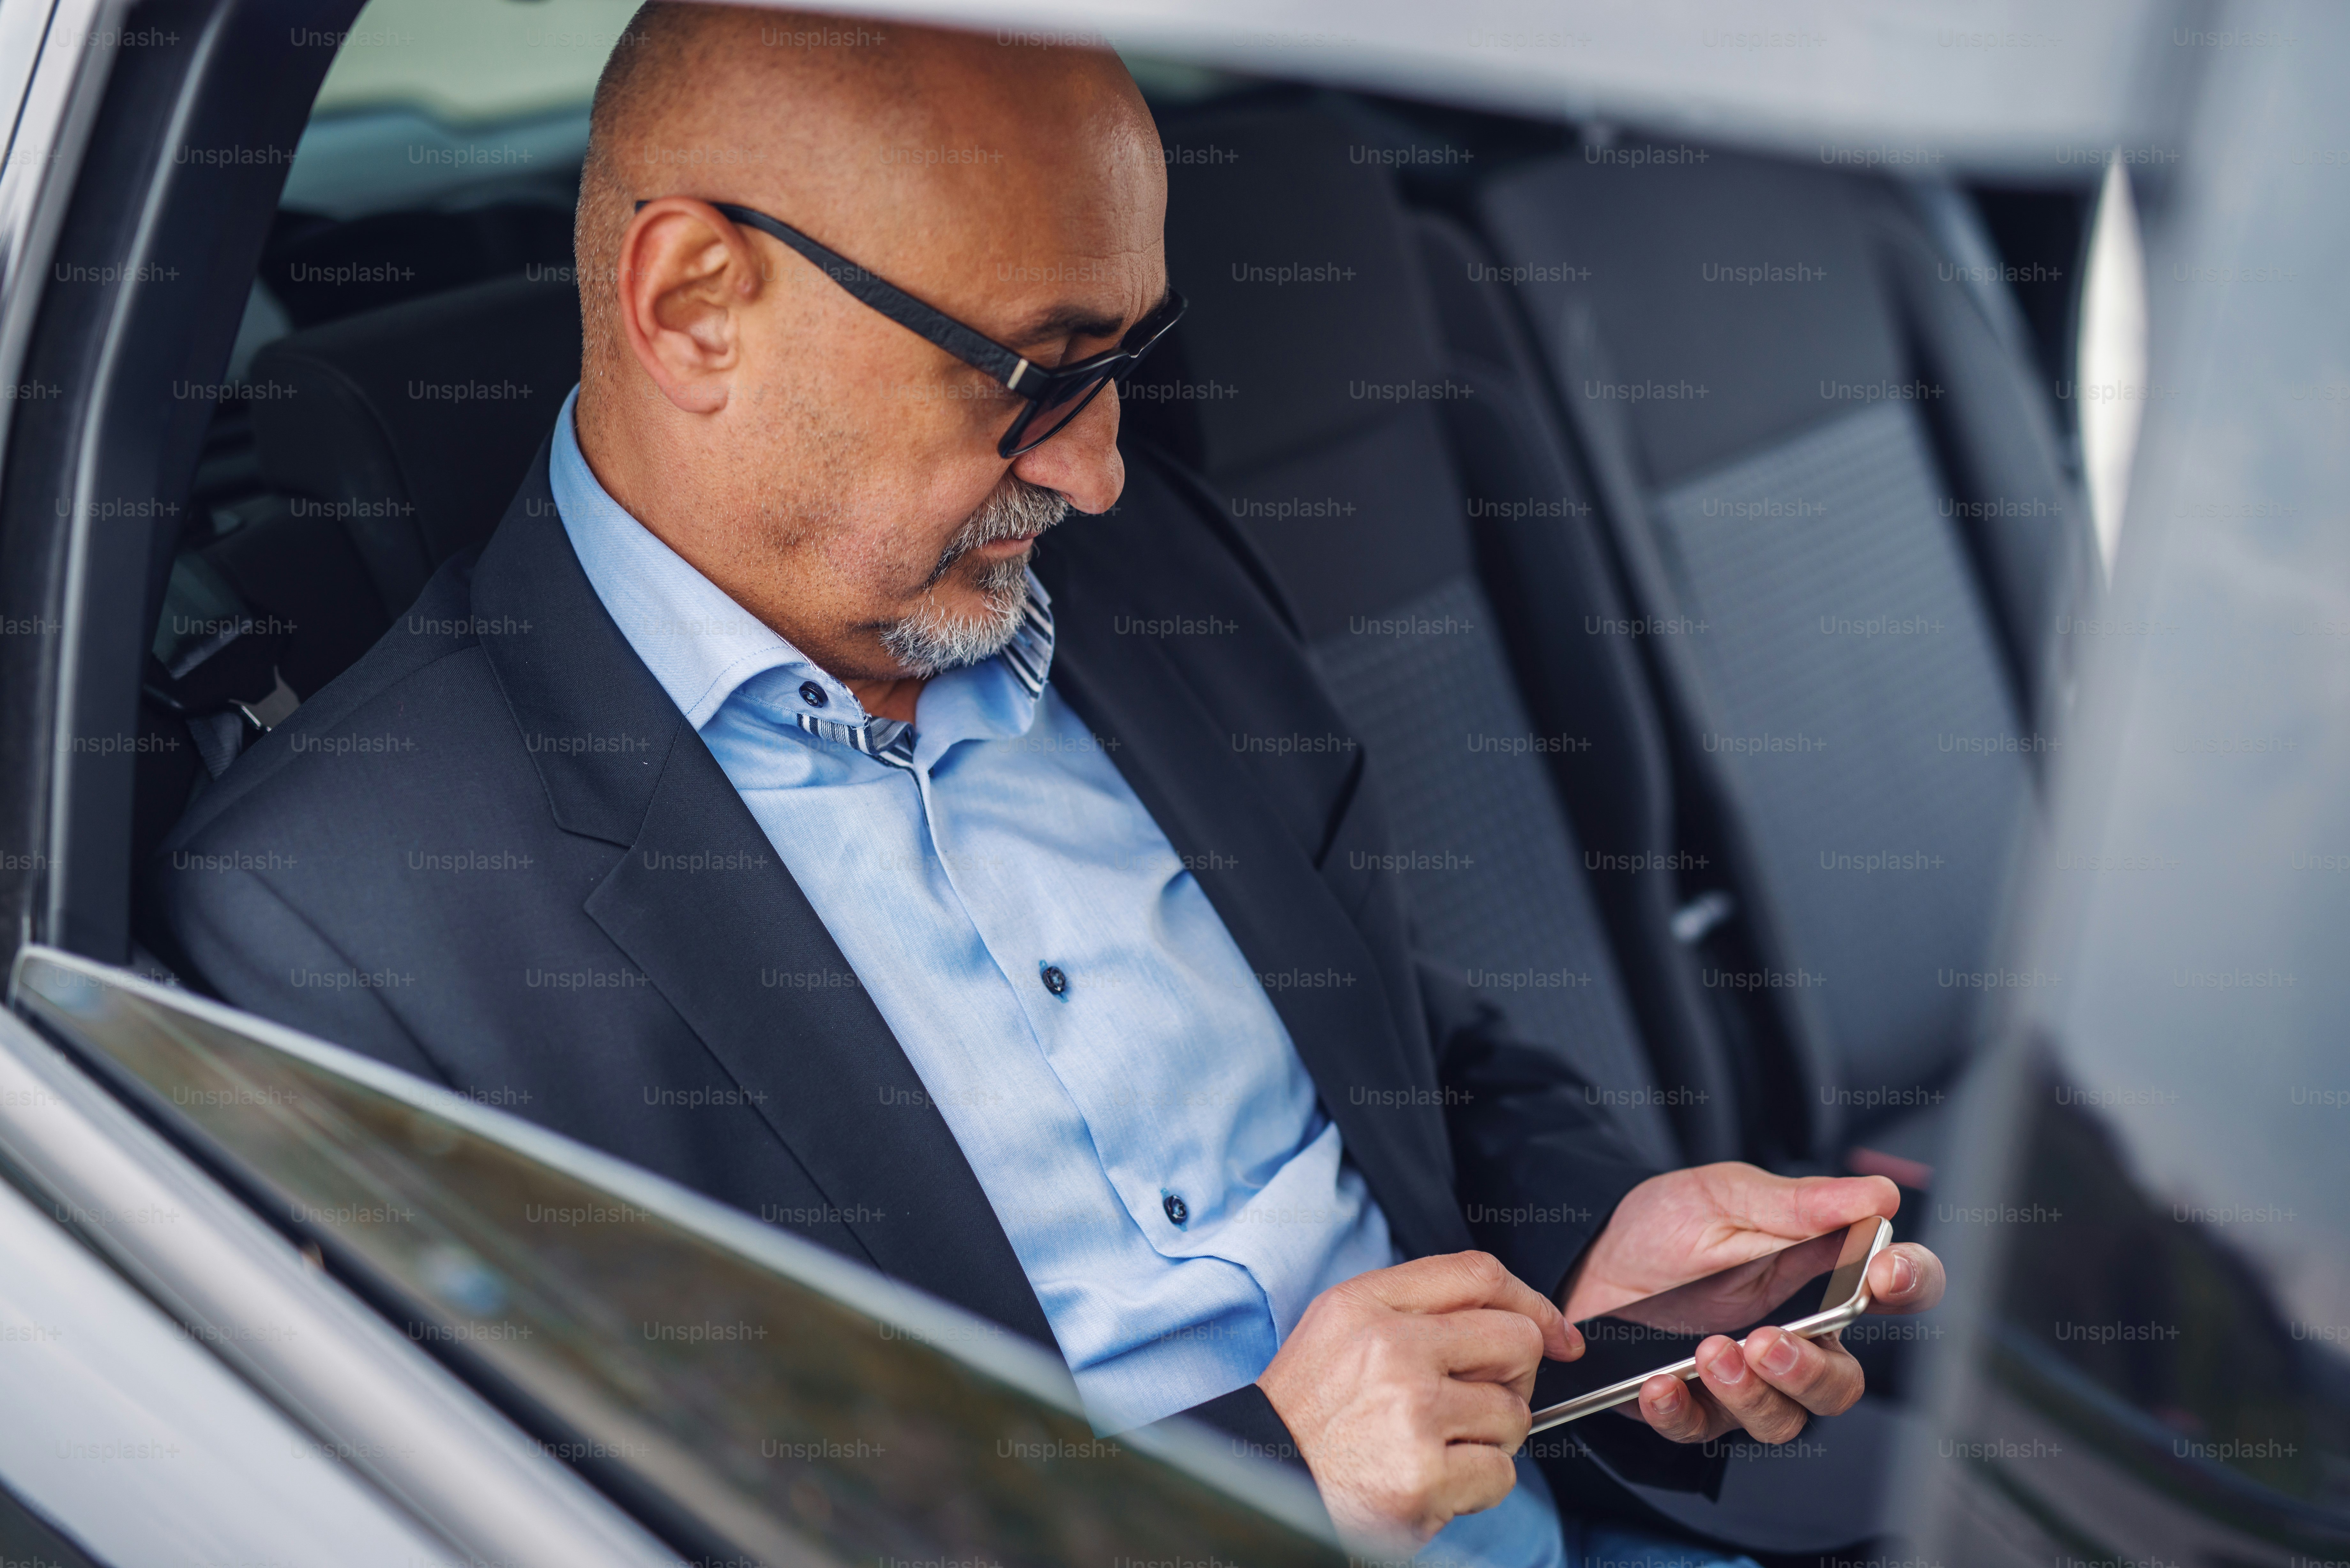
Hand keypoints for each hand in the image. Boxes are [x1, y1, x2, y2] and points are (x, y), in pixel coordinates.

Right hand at [1256, 1252, 1579, 1547]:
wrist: (1263, 1482)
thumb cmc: (1307, 1416)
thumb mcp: (1340, 1332)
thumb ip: (1413, 1311)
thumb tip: (1511, 1320)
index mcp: (1366, 1306)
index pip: (1478, 1274)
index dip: (1532, 1302)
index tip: (1556, 1333)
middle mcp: (1390, 1349)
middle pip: (1515, 1342)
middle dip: (1514, 1378)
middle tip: (1478, 1403)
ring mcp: (1410, 1412)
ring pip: (1514, 1414)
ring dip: (1489, 1439)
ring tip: (1438, 1447)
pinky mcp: (1424, 1475)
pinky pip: (1500, 1473)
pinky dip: (1477, 1486)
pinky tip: (1434, 1483)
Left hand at [1562, 1163, 1943, 1448]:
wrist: (1591, 1255)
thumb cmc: (1669, 1223)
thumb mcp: (1727, 1196)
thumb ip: (1800, 1204)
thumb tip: (1879, 1192)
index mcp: (1820, 1279)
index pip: (1893, 1290)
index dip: (1910, 1283)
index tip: (1884, 1274)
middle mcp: (1797, 1339)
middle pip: (1842, 1383)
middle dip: (1811, 1370)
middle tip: (1767, 1340)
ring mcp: (1748, 1380)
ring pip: (1784, 1420)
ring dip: (1752, 1394)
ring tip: (1710, 1353)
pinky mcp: (1695, 1404)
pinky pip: (1702, 1429)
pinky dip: (1681, 1411)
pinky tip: (1660, 1385)